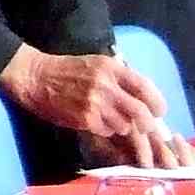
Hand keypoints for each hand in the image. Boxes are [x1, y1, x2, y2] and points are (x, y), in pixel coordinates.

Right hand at [0, 46, 168, 149]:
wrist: (35, 77)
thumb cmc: (66, 70)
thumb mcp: (95, 64)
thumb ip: (118, 77)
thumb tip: (142, 96)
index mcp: (111, 68)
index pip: (144, 86)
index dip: (157, 101)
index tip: (159, 110)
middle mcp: (106, 85)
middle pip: (140, 111)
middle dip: (147, 123)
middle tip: (146, 127)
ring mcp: (95, 103)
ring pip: (124, 124)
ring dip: (123, 126)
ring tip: (113, 121)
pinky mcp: (85, 119)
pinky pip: (107, 130)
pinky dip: (106, 129)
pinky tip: (96, 122)